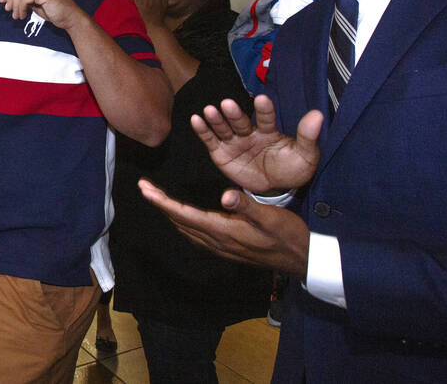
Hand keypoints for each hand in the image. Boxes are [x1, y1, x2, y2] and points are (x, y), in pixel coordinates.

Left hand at [139, 178, 309, 276]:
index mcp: (224, 231)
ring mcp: (221, 247)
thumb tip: (224, 195)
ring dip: (169, 213)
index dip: (163, 201)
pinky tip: (183, 217)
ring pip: (186, 229)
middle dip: (160, 204)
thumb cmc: (288, 235)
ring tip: (157, 197)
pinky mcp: (227, 248)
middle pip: (180, 222)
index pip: (184, 215)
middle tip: (144, 187)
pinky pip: (196, 235)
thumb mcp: (271, 217)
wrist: (302, 260)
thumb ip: (246, 206)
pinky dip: (183, 222)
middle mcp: (217, 241)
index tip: (145, 189)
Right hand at [191, 95, 322, 192]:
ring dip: (216, 119)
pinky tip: (196, 120)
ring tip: (209, 110)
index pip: (266, 118)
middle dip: (234, 113)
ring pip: (224, 128)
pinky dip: (203, 130)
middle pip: (240, 121)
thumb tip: (318, 114)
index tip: (261, 99)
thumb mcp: (305, 155)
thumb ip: (308, 136)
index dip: (264, 110)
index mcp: (269, 131)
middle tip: (227, 104)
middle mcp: (249, 132)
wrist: (275, 188)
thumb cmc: (291, 169)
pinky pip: (210, 140)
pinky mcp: (220, 152)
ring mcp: (234, 141)